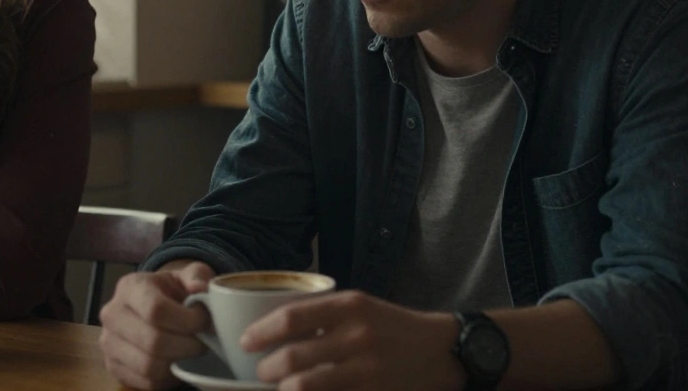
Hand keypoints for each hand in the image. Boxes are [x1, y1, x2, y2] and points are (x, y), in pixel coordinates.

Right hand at [98, 261, 214, 389]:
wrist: (154, 307)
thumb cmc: (173, 291)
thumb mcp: (188, 275)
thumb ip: (197, 276)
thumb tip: (200, 288)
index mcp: (130, 287)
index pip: (156, 310)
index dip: (188, 320)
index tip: (204, 321)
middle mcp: (112, 314)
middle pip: (153, 341)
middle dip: (188, 345)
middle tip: (203, 341)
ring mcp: (109, 343)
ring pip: (150, 366)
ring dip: (179, 362)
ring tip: (190, 350)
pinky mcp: (113, 367)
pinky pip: (146, 382)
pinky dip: (168, 377)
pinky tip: (177, 362)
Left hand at [241, 290, 464, 390]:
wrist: (442, 351)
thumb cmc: (393, 326)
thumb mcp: (360, 305)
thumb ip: (322, 313)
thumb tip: (271, 325)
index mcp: (350, 306)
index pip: (291, 318)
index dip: (260, 332)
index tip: (244, 341)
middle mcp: (357, 336)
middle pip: (293, 358)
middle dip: (267, 369)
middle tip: (260, 372)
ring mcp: (366, 369)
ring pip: (305, 387)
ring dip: (283, 390)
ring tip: (279, 388)